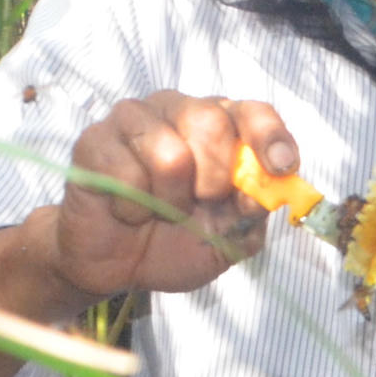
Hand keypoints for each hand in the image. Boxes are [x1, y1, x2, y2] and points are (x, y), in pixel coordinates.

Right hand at [45, 93, 302, 302]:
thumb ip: (253, 210)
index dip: (268, 136)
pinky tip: (126, 210)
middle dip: (214, 179)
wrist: (114, 265)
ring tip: (157, 210)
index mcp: (219, 125)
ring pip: (169, 154)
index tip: (280, 167)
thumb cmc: (175, 242)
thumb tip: (270, 184)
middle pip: (211, 122)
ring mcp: (134, 119)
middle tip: (198, 203)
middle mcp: (178, 110)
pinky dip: (132, 208)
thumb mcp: (229, 238)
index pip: (252, 112)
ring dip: (169, 201)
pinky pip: (126, 174)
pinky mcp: (95, 139)